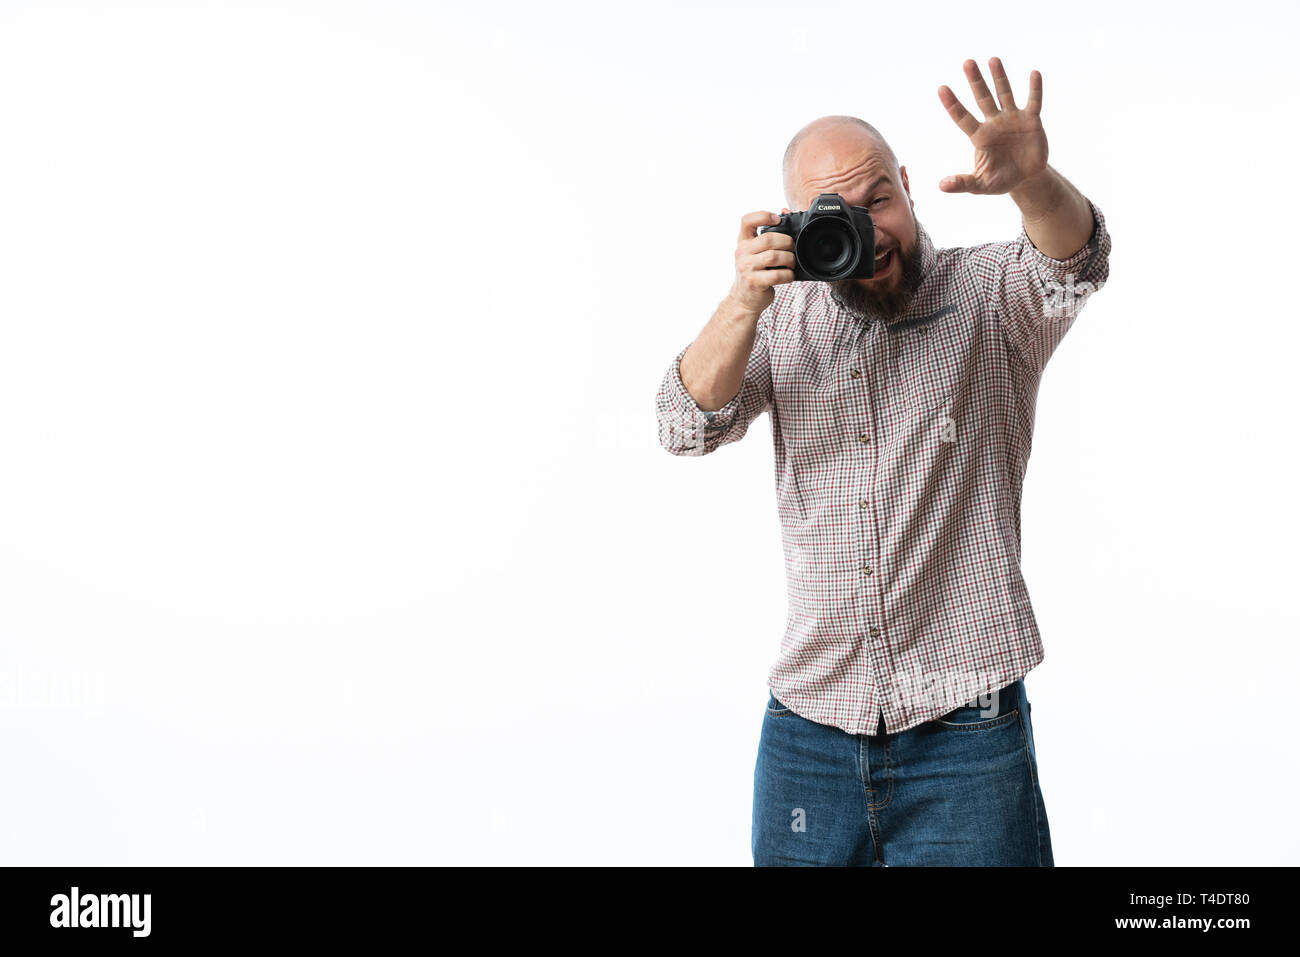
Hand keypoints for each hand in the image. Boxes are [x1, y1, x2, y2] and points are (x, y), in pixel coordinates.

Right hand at [727, 210, 794, 314]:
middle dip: (787, 242)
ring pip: (774, 256)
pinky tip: (788, 275)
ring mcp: (746, 268)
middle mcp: (742, 253)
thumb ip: (768, 235)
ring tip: (791, 263)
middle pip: (768, 238)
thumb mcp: (756, 252)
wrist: (744, 299)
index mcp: (743, 242)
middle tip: (792, 248)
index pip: (747, 220)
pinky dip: (788, 275)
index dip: (763, 215)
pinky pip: (776, 274)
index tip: (777, 219)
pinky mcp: (754, 282)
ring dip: (789, 259)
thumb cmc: (754, 273)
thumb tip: (786, 212)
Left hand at [937, 57, 1047, 194]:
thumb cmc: (1000, 180)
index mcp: (980, 137)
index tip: (941, 88)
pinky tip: (1034, 73)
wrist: (1026, 179)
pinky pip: (1034, 102)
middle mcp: (994, 123)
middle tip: (967, 62)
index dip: (952, 104)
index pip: (962, 118)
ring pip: (1005, 94)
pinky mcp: (1032, 121)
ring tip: (992, 59)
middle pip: (982, 98)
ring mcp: (1013, 119)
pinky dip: (1035, 89)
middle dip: (975, 81)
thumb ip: (962, 183)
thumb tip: (941, 186)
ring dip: (1000, 77)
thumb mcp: (980, 185)